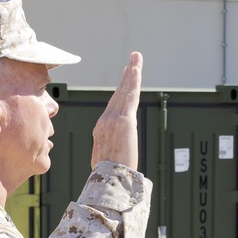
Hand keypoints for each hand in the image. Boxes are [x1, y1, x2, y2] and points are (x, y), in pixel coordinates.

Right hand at [91, 52, 142, 169]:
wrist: (108, 180)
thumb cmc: (107, 176)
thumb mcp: (104, 161)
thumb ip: (108, 153)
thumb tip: (109, 157)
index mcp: (100, 129)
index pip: (113, 106)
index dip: (120, 91)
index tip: (126, 79)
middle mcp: (105, 121)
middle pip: (118, 93)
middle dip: (126, 75)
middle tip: (133, 59)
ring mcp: (114, 119)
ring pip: (124, 91)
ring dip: (131, 73)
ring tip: (136, 58)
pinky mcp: (125, 120)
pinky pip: (130, 96)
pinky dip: (133, 82)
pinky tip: (135, 70)